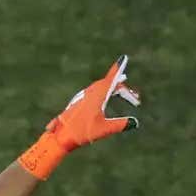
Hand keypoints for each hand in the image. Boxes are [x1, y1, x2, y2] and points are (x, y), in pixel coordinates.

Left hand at [18, 56, 143, 179]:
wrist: (61, 137)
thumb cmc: (81, 132)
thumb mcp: (104, 129)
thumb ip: (120, 124)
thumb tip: (134, 122)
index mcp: (97, 96)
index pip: (110, 79)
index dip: (118, 70)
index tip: (123, 58)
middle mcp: (90, 93)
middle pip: (108, 84)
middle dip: (121, 87)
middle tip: (134, 97)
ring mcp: (83, 97)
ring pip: (100, 88)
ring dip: (112, 89)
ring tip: (122, 93)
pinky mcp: (79, 102)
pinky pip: (94, 92)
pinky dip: (104, 93)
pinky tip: (104, 98)